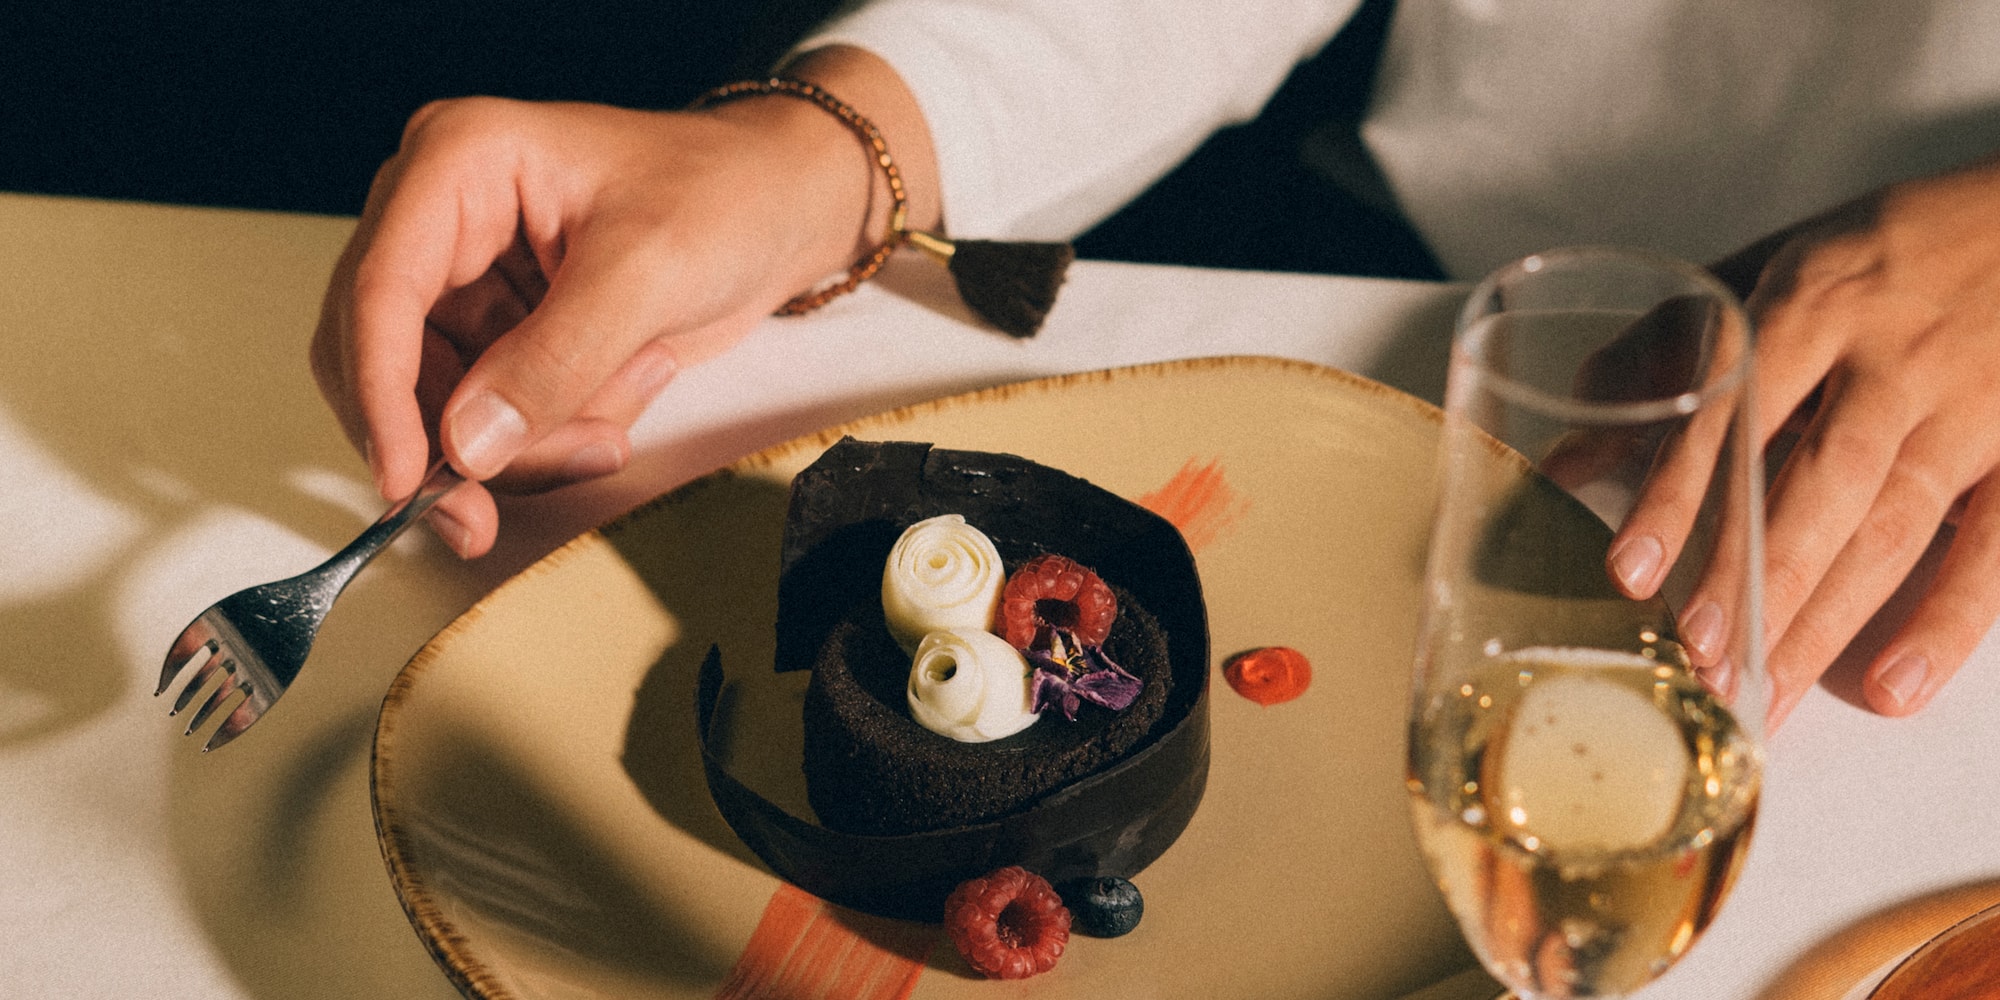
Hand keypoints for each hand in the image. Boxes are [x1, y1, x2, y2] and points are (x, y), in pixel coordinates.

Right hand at [309, 47, 937, 556]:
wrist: (786, 209)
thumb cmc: (726, 197)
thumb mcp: (646, 273)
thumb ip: (554, 361)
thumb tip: (466, 444)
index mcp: (456, 162)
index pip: (378, 291)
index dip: (380, 396)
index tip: (407, 483)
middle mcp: (441, 217)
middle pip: (389, 361)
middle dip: (454, 441)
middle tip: (495, 511)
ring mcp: (468, 279)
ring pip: (439, 405)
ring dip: (525, 443)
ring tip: (614, 427)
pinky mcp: (502, 332)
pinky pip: (491, 417)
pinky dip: (552, 435)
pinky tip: (621, 402)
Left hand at [1614, 154, 1999, 727]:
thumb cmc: (1886, 253)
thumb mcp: (1771, 268)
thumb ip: (1667, 357)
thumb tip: (1567, 455)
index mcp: (1811, 303)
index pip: (1732, 410)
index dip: (1680, 495)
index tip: (1631, 570)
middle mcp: (1891, 356)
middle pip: (1817, 484)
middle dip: (1752, 579)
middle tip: (1697, 657)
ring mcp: (1971, 405)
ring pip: (1890, 526)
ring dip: (1823, 620)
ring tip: (1761, 692)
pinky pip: (1994, 547)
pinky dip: (1946, 622)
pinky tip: (1891, 687)